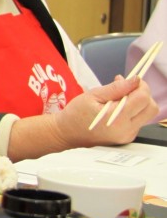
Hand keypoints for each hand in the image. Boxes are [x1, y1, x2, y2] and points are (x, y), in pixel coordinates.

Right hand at [9, 76, 158, 161]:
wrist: (66, 133)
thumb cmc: (75, 114)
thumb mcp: (93, 95)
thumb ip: (116, 88)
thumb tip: (134, 80)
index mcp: (117, 118)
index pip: (143, 98)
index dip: (141, 85)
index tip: (132, 79)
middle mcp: (126, 130)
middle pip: (151, 108)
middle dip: (143, 94)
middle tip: (127, 88)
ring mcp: (128, 135)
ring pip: (146, 114)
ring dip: (138, 102)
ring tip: (118, 97)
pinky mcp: (127, 137)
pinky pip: (139, 120)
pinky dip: (133, 111)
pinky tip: (117, 107)